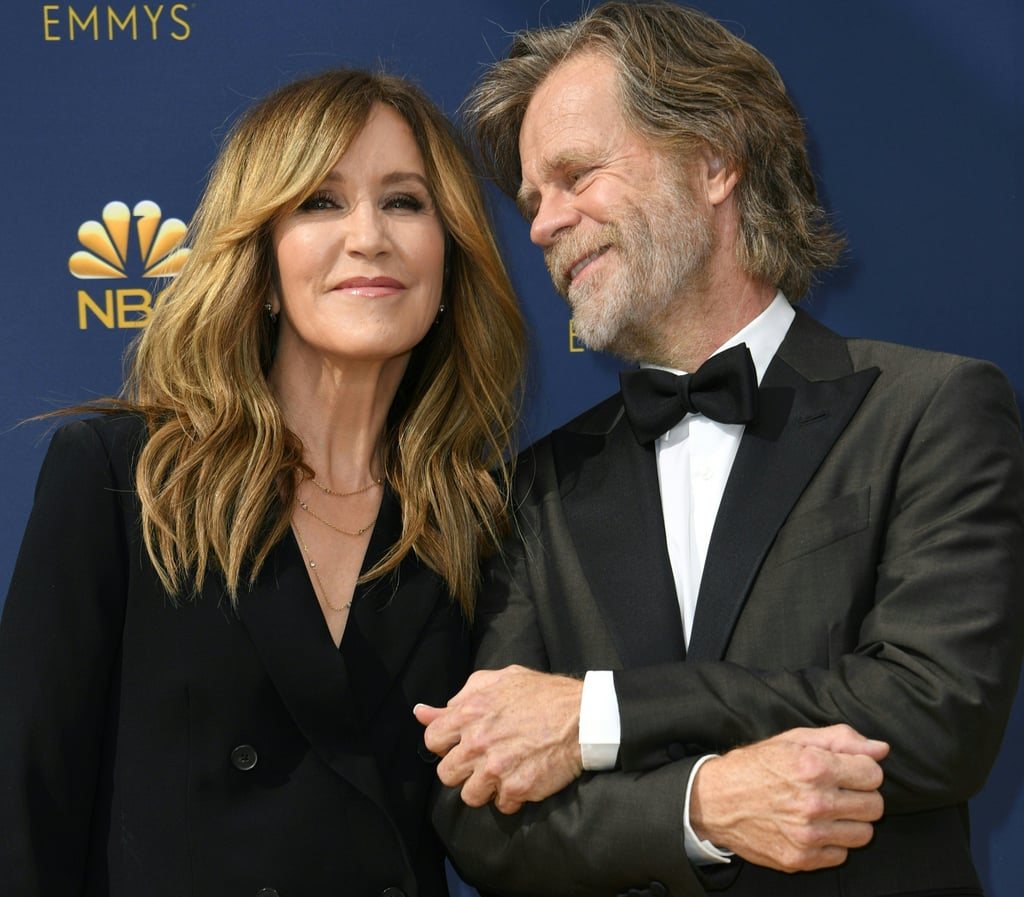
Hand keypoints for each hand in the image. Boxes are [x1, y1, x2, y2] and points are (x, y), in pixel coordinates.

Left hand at [414, 665, 583, 812]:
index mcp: (470, 712)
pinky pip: (501, 805)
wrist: (585, 716)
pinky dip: (511, 797)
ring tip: (504, 773)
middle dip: (462, 769)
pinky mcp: (518, 788)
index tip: (461, 744)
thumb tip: (422, 713)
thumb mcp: (500, 681)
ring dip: (485, 787)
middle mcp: (478, 742)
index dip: (446, 744)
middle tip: (484, 760)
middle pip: (446, 773)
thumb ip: (460, 697)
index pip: (433, 740)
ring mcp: (497, 768)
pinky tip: (523, 778)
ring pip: (470, 795)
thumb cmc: (543, 694)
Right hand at [690, 724, 888, 872]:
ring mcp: (808, 835)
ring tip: (827, 809)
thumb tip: (881, 749)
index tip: (848, 769)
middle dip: (862, 795)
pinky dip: (833, 842)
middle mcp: (814, 802)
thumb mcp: (793, 739)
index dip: (862, 769)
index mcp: (814, 767)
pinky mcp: (801, 858)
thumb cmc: (755, 766)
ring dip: (850, 820)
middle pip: (875, 806)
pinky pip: (842, 854)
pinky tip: (813, 827)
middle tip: (839, 790)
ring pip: (864, 833)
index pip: (873, 773)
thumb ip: (840, 739)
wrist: (715, 800)